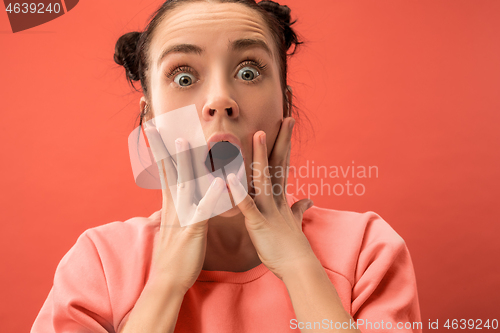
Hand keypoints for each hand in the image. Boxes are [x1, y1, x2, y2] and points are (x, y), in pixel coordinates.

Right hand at [143, 123, 223, 293]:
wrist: (167, 281)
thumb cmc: (176, 253)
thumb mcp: (175, 224)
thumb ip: (177, 206)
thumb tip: (176, 195)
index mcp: (171, 203)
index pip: (164, 169)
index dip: (160, 149)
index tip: (154, 129)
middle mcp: (173, 205)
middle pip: (167, 170)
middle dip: (161, 146)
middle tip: (153, 123)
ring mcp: (181, 216)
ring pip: (182, 184)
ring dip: (183, 162)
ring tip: (183, 140)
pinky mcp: (193, 230)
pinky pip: (202, 211)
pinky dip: (209, 197)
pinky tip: (218, 184)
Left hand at [226, 117, 316, 280]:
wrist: (297, 266)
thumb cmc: (292, 245)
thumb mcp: (294, 221)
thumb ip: (298, 207)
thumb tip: (309, 199)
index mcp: (281, 196)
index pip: (283, 164)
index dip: (285, 144)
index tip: (287, 125)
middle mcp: (276, 198)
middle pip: (279, 164)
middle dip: (281, 141)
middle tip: (286, 118)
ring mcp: (268, 209)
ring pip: (263, 178)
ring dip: (260, 157)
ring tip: (259, 135)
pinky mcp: (258, 222)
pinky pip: (247, 206)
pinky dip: (239, 193)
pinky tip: (229, 178)